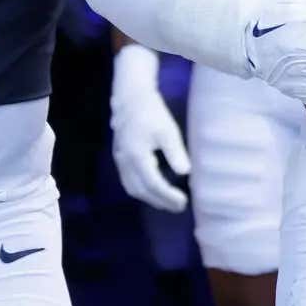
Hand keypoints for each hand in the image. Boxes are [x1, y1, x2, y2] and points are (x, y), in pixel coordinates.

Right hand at [110, 45, 190, 212]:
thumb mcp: (167, 131)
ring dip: (149, 198)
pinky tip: (153, 190)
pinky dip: (141, 190)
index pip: (153, 184)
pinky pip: (128, 180)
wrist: (130, 99)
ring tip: (168, 203)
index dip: (168, 196)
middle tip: (179, 207)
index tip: (184, 202)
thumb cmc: (152, 112)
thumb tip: (186, 173)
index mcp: (137, 157)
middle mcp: (125, 162)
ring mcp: (119, 160)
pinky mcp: (119, 156)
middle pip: (141, 190)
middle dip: (159, 201)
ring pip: (132, 187)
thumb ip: (175, 153)